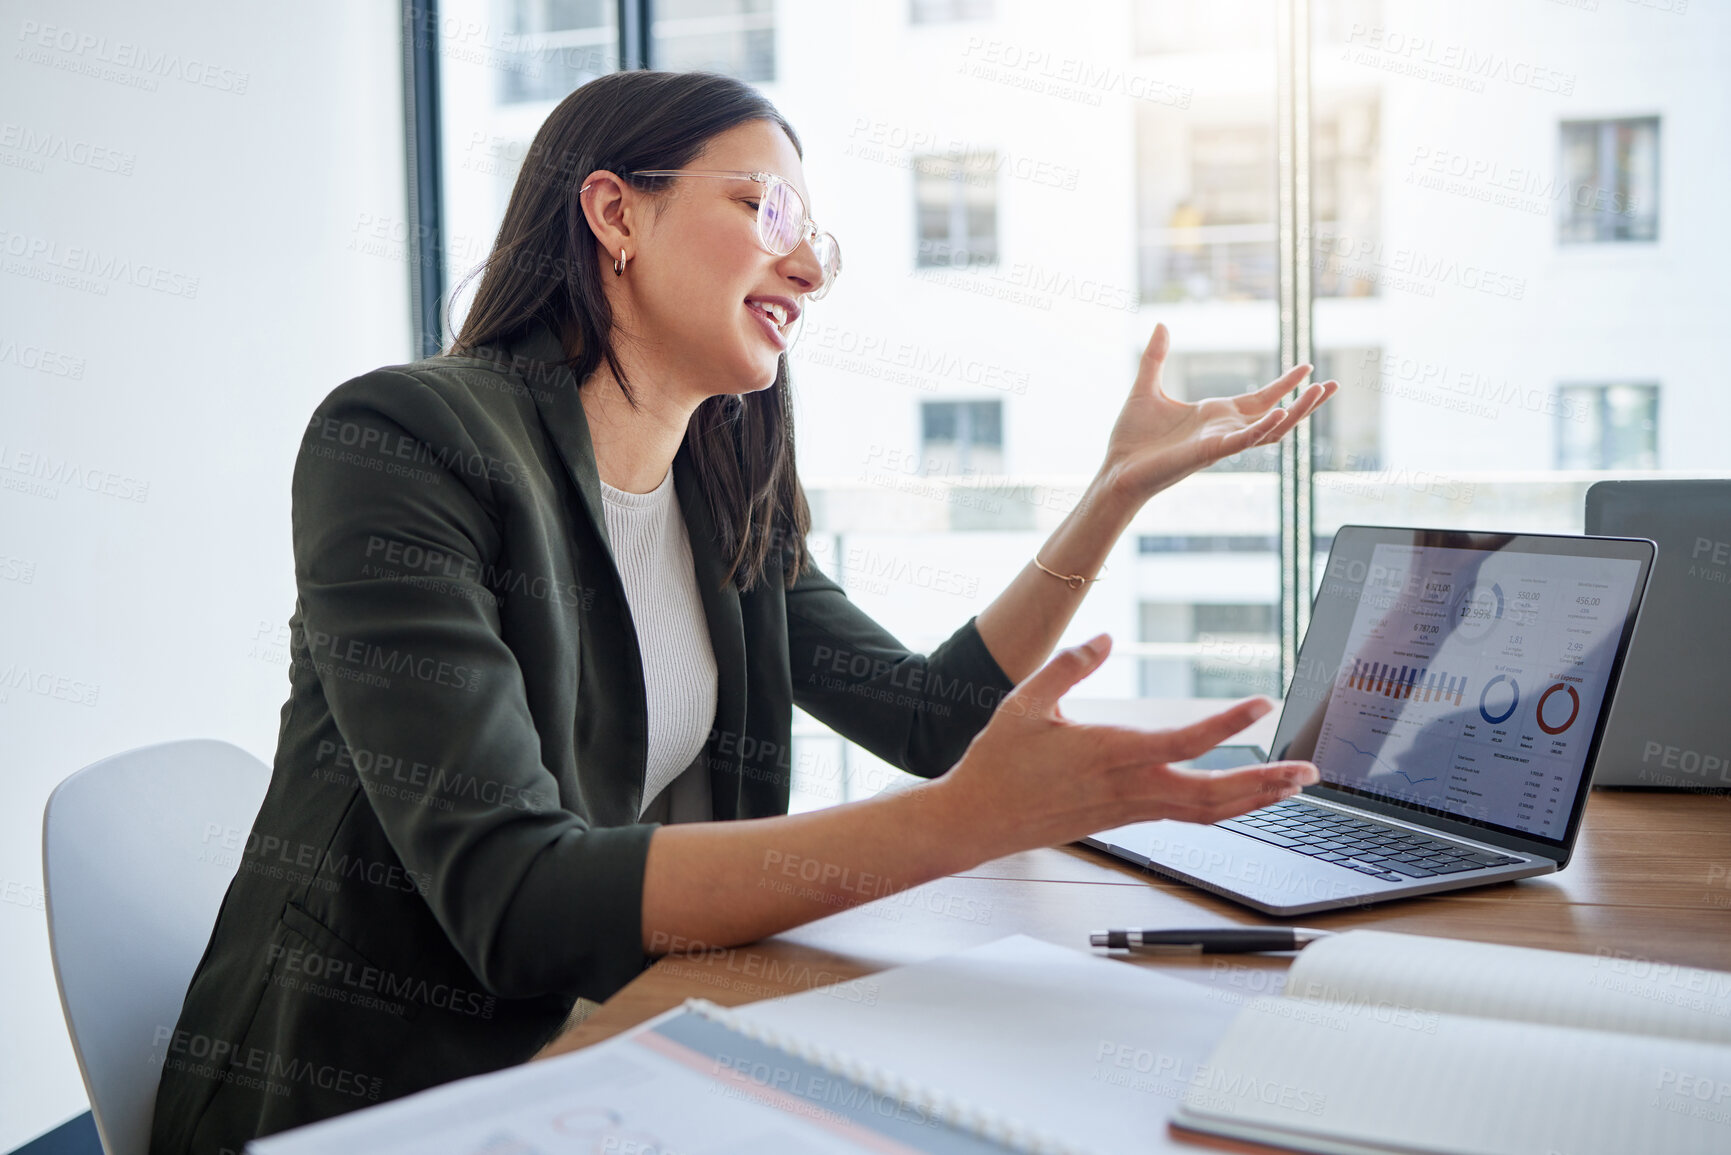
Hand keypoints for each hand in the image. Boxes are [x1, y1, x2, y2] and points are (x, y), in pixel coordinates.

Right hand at [936, 634, 1320, 861]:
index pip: (1184, 740)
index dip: (1227, 724)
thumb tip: (1104, 638)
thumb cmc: (998, 762)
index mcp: (1110, 753)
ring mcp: (1129, 809)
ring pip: (1205, 813)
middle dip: (1266, 783)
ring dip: (1254, 800)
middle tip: (1308, 770)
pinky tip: (1239, 797)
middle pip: (1214, 795)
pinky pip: (1184, 817)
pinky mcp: (1123, 819)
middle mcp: (1129, 787)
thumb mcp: (1027, 702)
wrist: (976, 820)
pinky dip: (1221, 808)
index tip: (1263, 704)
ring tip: (1292, 786)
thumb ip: (1069, 667)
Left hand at [1100, 323, 1336, 502]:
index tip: (1308, 366)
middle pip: (1278, 414)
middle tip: (1336, 385)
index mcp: (1216, 415)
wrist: (1116, 469)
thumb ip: (1156, 357)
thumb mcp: (1145, 387)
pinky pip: (1244, 441)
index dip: (1286, 384)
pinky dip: (1263, 427)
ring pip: (1270, 429)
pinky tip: (1281, 412)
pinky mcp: (1209, 453)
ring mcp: (1221, 442)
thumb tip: (1160, 323)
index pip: (1262, 398)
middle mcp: (1225, 429)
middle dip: (1308, 402)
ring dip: (1296, 414)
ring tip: (1320, 394)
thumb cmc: (1132, 438)